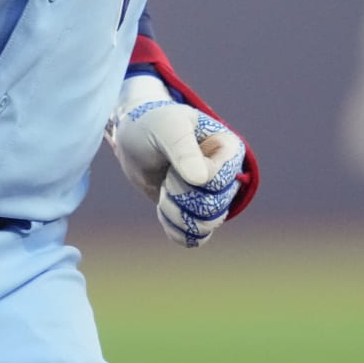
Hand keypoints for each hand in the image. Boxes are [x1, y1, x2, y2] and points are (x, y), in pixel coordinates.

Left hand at [105, 74, 245, 247]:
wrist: (135, 138)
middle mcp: (227, 174)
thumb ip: (183, 149)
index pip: (218, 181)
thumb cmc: (153, 124)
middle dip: (180, 195)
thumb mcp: (166, 128)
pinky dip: (175, 228)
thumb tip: (200, 180)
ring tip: (164, 189)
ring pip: (205, 226)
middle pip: (213, 207)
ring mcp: (213, 195)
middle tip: (166, 174)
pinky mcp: (197, 212)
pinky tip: (163, 209)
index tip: (174, 156)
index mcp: (229, 149)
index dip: (189, 178)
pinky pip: (196, 237)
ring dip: (175, 212)